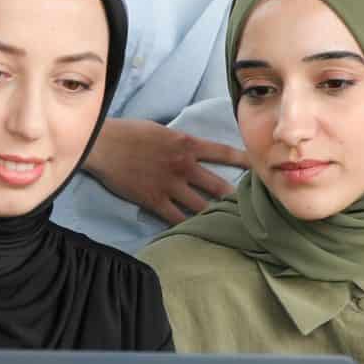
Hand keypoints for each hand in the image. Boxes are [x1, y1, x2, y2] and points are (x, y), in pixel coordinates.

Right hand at [82, 120, 246, 224]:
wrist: (103, 144)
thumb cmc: (130, 133)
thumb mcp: (162, 131)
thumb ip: (181, 142)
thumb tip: (195, 150)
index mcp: (187, 144)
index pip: (224, 153)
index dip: (245, 162)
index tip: (260, 168)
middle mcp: (184, 165)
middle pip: (218, 186)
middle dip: (235, 198)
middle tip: (249, 209)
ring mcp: (170, 185)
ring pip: (201, 206)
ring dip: (214, 215)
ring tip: (226, 225)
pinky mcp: (154, 200)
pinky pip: (176, 218)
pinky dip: (187, 226)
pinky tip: (196, 233)